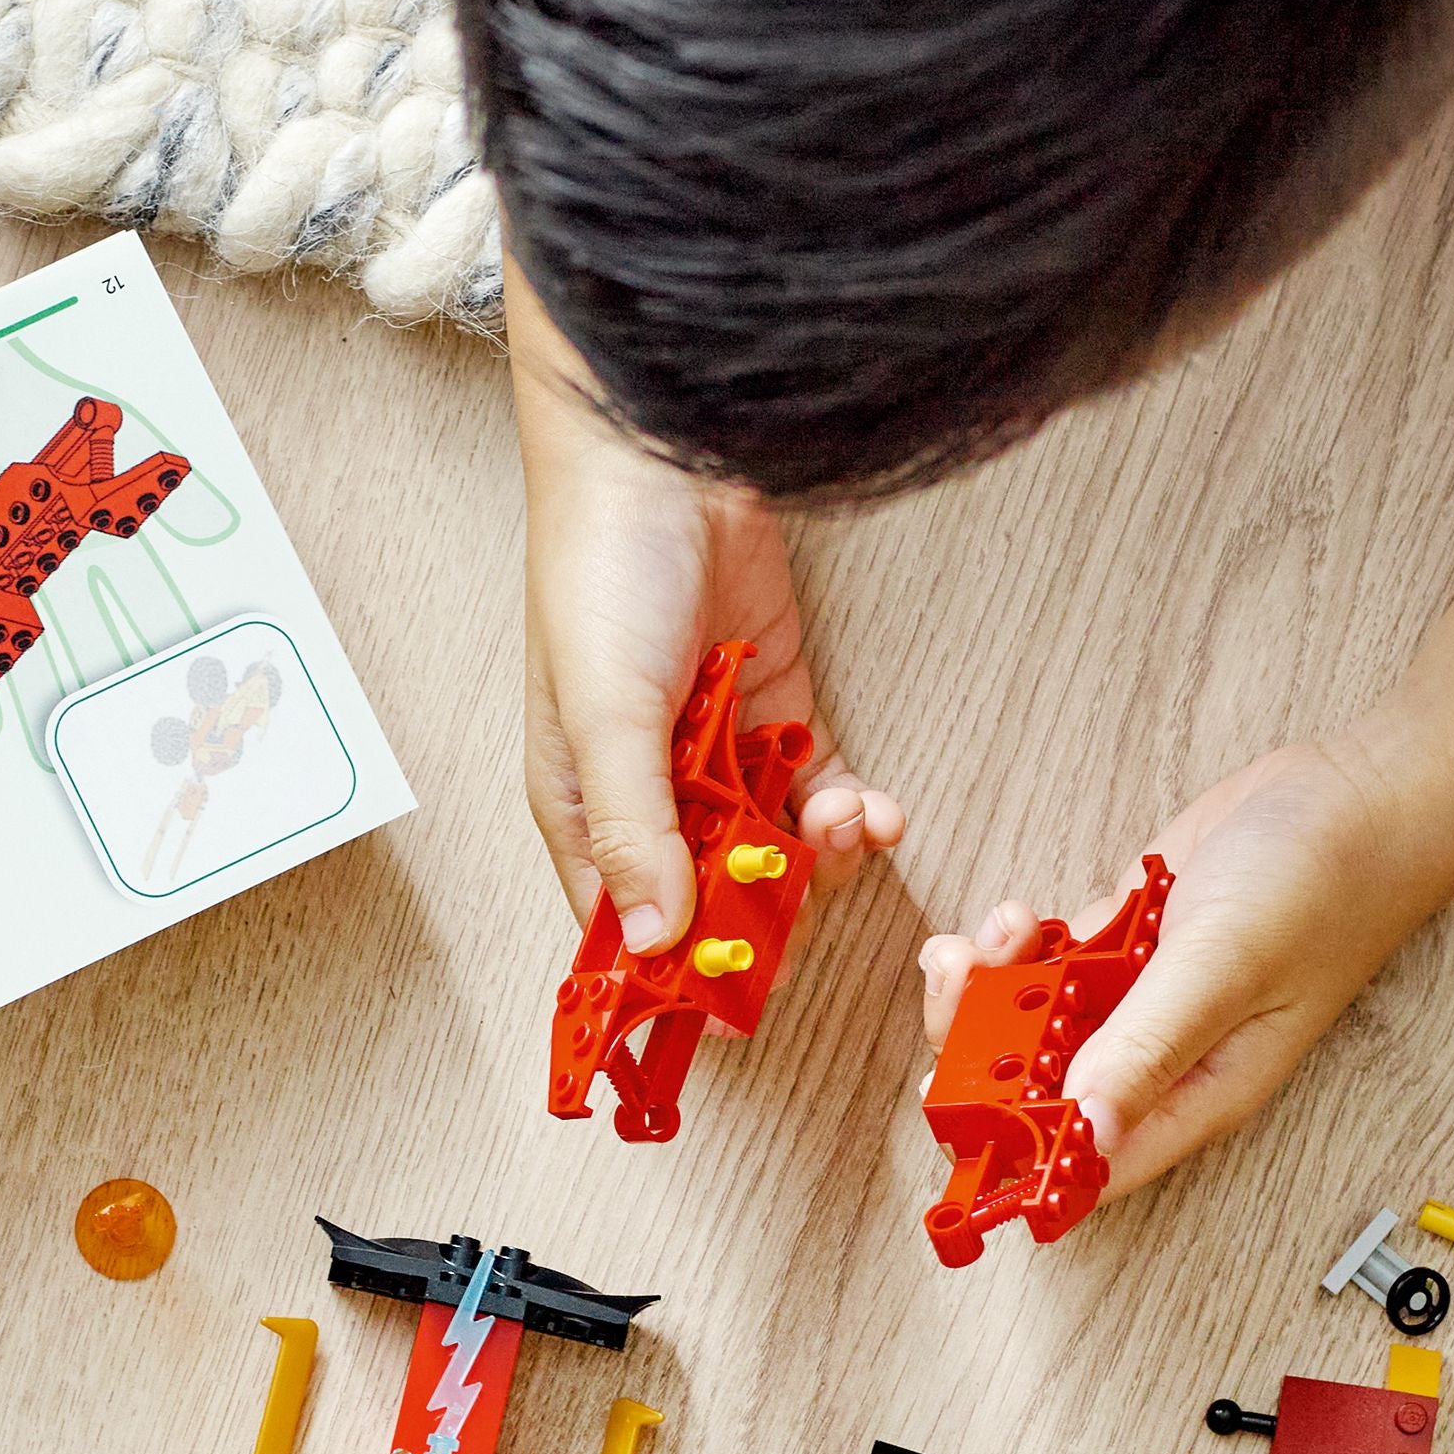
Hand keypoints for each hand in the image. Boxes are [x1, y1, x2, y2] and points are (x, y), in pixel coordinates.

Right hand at [511, 264, 901, 951]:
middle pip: (710, 900)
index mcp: (585, 808)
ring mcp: (715, 754)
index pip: (621, 928)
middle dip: (764, 907)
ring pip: (773, 851)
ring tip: (847, 820)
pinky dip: (844, 809)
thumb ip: (634, 831)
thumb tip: (653, 942)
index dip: (673, 973)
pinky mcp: (777, 711)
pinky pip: (814, 792)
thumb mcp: (605, 715)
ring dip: (817, 855)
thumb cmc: (600, 574)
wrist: (667, 456)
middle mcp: (648, 795)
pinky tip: (868, 803)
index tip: (727, 997)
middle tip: (803, 889)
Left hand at [919, 738, 1435, 1196]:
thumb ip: (1148, 1048)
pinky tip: (1022, 915)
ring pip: (1030, 1028)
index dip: (1008, 1156)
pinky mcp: (1125, 949)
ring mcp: (1137, 1004)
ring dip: (992, 987)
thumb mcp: (1224, 967)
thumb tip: (1081, 1135)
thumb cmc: (1321, 888)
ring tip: (1004, 930)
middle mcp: (1158, 1061)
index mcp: (1192, 1096)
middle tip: (961, 985)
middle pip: (1036, 1096)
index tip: (952, 1112)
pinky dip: (1018, 946)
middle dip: (978, 1051)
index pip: (1082, 1164)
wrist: (1354, 794)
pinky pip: (1044, 970)